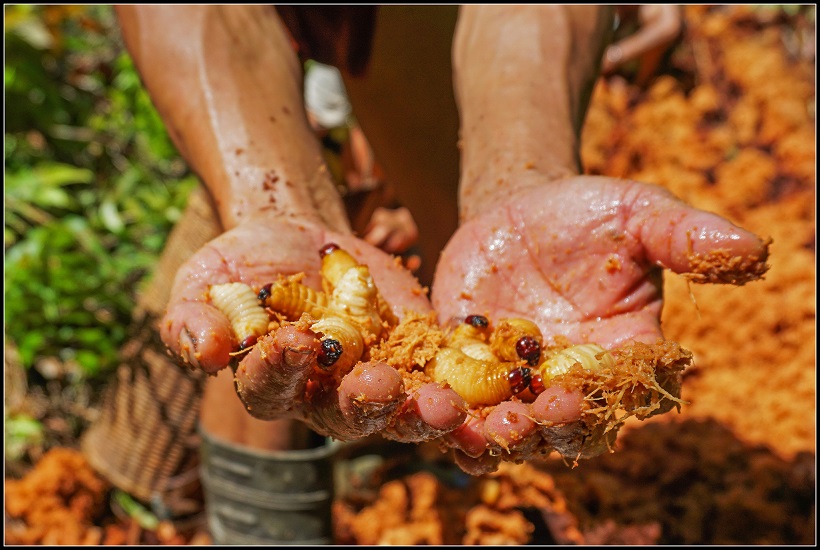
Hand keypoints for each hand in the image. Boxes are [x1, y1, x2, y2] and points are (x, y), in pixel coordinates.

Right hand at [160, 214, 465, 442]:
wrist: (299, 239)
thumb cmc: (242, 264)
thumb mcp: (205, 283)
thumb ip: (192, 318)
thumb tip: (205, 350)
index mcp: (272, 386)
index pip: (271, 389)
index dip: (281, 370)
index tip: (294, 340)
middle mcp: (327, 399)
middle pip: (348, 416)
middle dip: (367, 404)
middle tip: (381, 387)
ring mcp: (380, 384)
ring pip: (404, 413)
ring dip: (426, 415)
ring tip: (448, 408)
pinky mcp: (421, 362)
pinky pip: (449, 387)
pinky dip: (472, 398)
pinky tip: (496, 400)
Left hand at [431, 175, 768, 472]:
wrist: (521, 209)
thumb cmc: (590, 213)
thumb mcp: (639, 213)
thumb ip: (685, 235)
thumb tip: (752, 251)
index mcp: (625, 357)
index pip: (624, 394)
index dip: (602, 402)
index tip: (574, 394)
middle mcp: (574, 382)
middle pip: (565, 427)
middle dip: (544, 431)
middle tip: (521, 423)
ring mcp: (520, 383)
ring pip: (509, 428)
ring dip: (492, 436)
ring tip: (474, 430)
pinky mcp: (470, 372)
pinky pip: (458, 403)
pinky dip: (444, 412)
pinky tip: (426, 407)